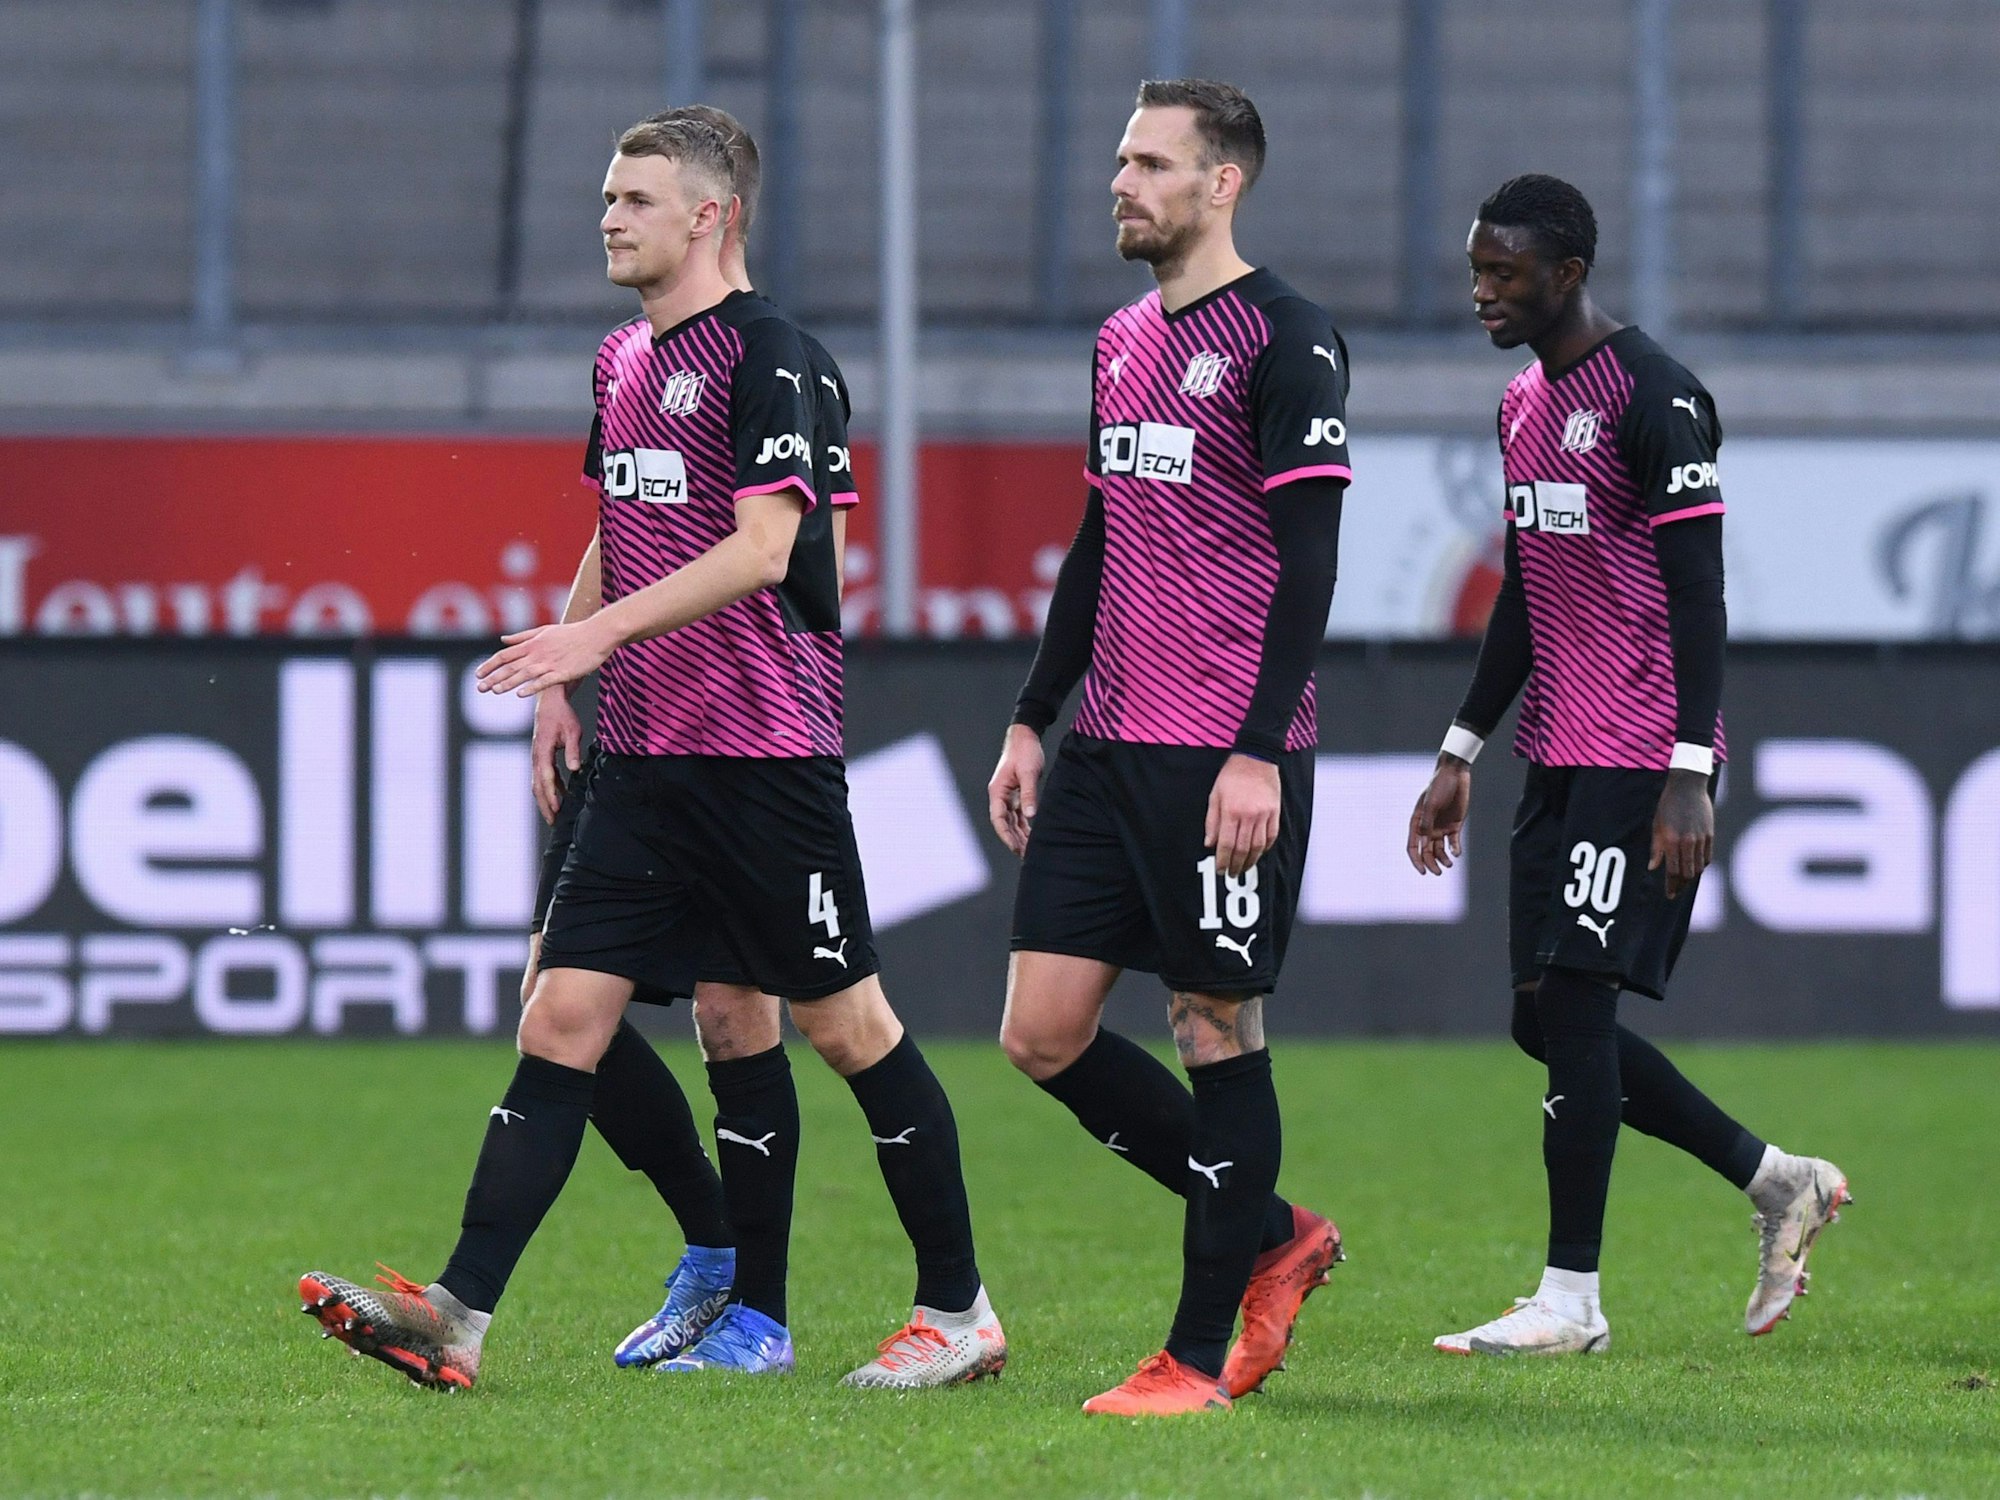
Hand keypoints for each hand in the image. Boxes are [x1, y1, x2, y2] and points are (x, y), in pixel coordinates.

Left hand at [475, 618, 617, 698]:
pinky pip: (544, 681)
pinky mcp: (563, 672)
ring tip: (495, 691)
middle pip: (510, 666)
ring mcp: (550, 663)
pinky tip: (521, 694)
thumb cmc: (571, 633)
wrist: (596, 635)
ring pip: (524, 674)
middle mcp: (537, 653)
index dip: (489, 665)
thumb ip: (522, 636)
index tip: (478, 674)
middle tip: (479, 688)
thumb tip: (503, 639)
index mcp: (532, 643)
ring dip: (508, 683)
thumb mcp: (544, 630)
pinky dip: (532, 687)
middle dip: (493, 677)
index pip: (504, 655)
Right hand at [529, 688, 583, 824]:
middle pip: (538, 786)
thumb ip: (573, 750)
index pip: (546, 778)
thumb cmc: (562, 715)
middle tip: (553, 822)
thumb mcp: (573, 730)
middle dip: (545, 804)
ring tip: (554, 816)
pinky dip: (551, 788)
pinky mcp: (541, 757)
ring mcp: (536, 757)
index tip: (556, 809)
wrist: (549, 703)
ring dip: (546, 799)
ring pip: (538, 784)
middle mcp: (536, 757)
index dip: (551, 794)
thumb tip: (575, 768)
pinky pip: (544, 776)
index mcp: (543, 751)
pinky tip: (562, 797)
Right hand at [987, 725, 1045, 856]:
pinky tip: (1032, 836)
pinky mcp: (1017, 794)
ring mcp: (1008, 795)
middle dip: (1014, 839)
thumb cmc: (1025, 751)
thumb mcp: (1028, 772)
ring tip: (1029, 850)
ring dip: (1019, 835)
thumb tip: (1030, 816)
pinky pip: (1019, 815)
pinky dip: (1024, 826)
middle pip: (1005, 823)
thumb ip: (1029, 794)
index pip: (998, 818)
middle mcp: (1000, 795)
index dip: (1005, 835)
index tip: (1015, 847)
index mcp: (998, 791)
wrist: (1025, 736)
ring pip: (1012, 821)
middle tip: (1025, 855)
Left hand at [1206, 754, 1279, 878]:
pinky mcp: (1275, 812)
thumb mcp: (1215, 795)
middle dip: (1236, 865)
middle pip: (1243, 849)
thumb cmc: (1232, 775)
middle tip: (1231, 874)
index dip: (1222, 860)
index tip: (1220, 869)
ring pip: (1258, 846)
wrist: (1256, 758)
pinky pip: (1271, 836)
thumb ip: (1212, 821)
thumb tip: (1210, 843)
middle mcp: (1248, 815)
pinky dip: (1265, 848)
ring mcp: (1264, 815)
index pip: (1226, 844)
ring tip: (1243, 867)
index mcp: (1231, 811)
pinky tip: (1259, 853)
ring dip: (1250, 860)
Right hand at [1407, 755, 1470, 874]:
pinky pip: (1453, 842)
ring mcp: (1441, 827)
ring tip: (1450, 863)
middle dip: (1431, 864)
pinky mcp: (1454, 825)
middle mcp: (1428, 828)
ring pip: (1439, 850)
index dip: (1416, 861)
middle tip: (1438, 872)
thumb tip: (1423, 841)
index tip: (1423, 872)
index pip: (1413, 847)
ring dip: (1443, 859)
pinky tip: (1456, 853)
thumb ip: (1427, 822)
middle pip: (1426, 851)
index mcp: (1417, 823)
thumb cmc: (1439, 786)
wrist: (1455, 774)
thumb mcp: (1431, 804)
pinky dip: (1454, 850)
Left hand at [1649, 767, 1713, 899]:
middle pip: (1688, 873)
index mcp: (1671, 840)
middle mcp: (1687, 842)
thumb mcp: (1657, 826)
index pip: (1673, 871)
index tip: (1669, 895)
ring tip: (1684, 881)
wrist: (1688, 787)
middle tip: (1676, 891)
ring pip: (1699, 867)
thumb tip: (1653, 868)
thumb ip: (1656, 848)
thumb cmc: (1667, 806)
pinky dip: (1701, 865)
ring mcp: (1701, 839)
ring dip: (1691, 877)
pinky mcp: (1710, 835)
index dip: (1671, 886)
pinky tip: (1695, 867)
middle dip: (1681, 885)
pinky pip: (1707, 857)